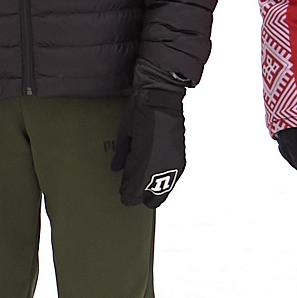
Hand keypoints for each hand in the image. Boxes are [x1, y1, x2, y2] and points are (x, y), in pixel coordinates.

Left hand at [110, 88, 187, 207]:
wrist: (162, 99)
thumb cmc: (139, 114)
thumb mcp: (124, 134)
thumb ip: (122, 155)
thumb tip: (116, 169)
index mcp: (143, 164)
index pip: (134, 194)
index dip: (127, 195)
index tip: (122, 192)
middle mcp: (160, 170)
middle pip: (150, 199)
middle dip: (140, 197)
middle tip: (131, 191)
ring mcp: (173, 166)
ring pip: (163, 193)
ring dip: (153, 191)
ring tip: (144, 187)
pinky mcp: (180, 161)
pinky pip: (172, 181)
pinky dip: (163, 182)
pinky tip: (156, 178)